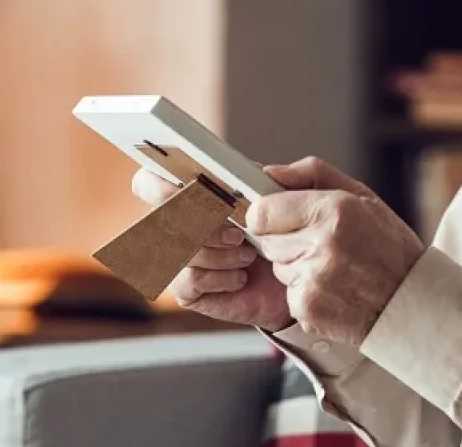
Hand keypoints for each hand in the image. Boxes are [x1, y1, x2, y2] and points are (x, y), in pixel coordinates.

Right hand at [130, 169, 292, 331]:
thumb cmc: (298, 231)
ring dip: (217, 251)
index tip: (196, 188)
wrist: (303, 281)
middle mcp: (182, 222)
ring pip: (176, 248)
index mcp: (198, 189)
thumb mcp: (311, 196)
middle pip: (157, 214)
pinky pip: (186, 280)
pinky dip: (218, 277)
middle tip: (236, 230)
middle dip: (196, 219)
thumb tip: (266, 171)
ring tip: (248, 255)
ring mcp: (182, 257)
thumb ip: (300, 173)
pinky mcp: (189, 289)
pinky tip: (241, 277)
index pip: (150, 180)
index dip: (160, 183)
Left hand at [248, 157, 424, 346]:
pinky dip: (305, 292)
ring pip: (278, 267)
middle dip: (286, 240)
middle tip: (320, 243)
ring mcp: (313, 280)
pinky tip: (333, 289)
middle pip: (268, 240)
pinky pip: (289, 294)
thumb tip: (269, 172)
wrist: (413, 301)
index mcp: (334, 210)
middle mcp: (322, 245)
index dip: (267, 214)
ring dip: (296, 266)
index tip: (276, 217)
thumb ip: (312, 175)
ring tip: (332, 267)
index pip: (263, 212)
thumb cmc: (389, 246)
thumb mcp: (362, 196)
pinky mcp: (308, 309)